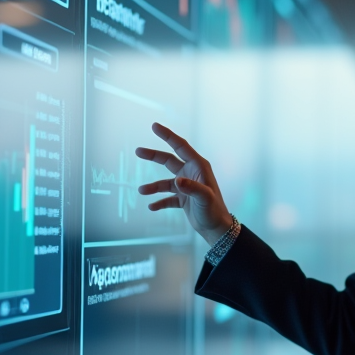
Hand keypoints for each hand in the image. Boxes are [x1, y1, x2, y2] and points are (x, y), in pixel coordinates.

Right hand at [136, 123, 233, 246]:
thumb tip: (177, 181)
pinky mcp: (183, 198)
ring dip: (153, 186)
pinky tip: (152, 207)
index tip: (154, 126)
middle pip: (168, 160)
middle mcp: (191, 173)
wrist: (217, 229)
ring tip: (141, 191)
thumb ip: (191, 188)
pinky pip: (167, 198)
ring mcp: (186, 185)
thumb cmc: (214, 211)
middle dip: (153, 156)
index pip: (180, 146)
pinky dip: (159, 201)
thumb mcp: (204, 198)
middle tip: (138, 151)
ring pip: (165, 181)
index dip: (167, 135)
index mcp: (198, 166)